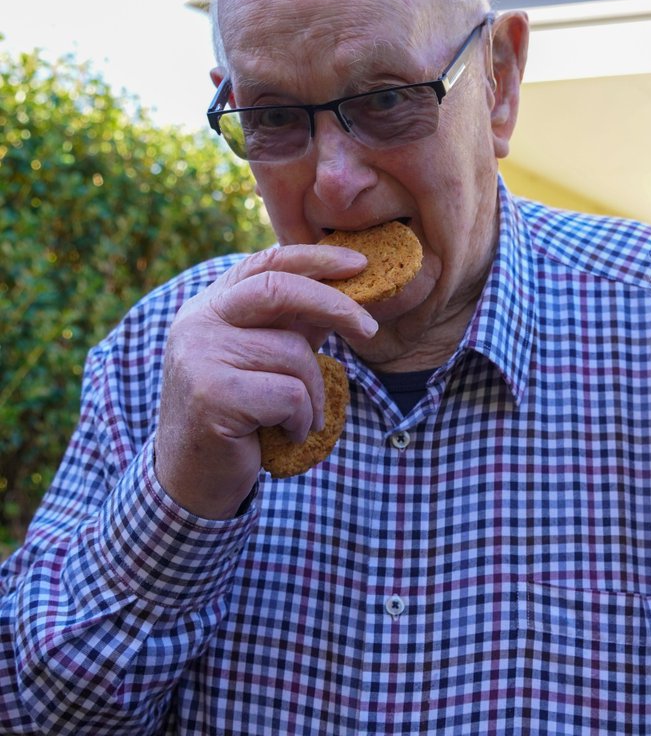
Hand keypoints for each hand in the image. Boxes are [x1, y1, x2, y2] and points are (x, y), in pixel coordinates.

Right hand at [154, 245, 377, 518]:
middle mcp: (198, 322)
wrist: (194, 478)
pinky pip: (289, 394)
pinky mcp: (212, 395)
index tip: (361, 264)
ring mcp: (200, 356)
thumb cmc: (241, 416)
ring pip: (293, 353)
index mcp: (211, 306)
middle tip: (369, 329)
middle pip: (279, 290)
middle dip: (335, 305)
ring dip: (314, 394)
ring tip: (300, 419)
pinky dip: (301, 419)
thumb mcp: (267, 359)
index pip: (266, 262)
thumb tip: (348, 287)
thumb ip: (294, 324)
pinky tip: (284, 435)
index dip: (316, 259)